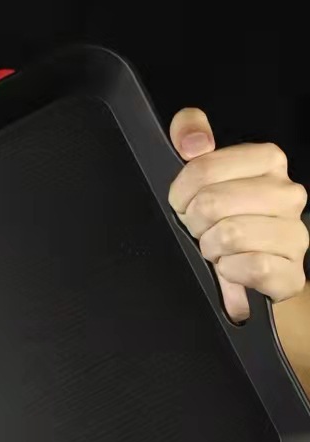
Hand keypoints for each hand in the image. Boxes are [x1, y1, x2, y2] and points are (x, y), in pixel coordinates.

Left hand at [168, 108, 307, 320]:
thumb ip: (190, 135)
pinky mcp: (292, 273)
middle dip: (195, 223)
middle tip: (202, 231)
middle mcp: (288, 194)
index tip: (185, 204)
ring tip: (218, 249)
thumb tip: (194, 141)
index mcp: (268, 162)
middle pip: (211, 203)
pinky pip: (252, 267)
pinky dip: (230, 272)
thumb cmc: (224, 220)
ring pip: (230, 235)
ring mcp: (295, 233)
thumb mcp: (202, 176)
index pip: (202, 168)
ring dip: (211, 249)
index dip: (181, 194)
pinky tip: (232, 268)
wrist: (252, 270)